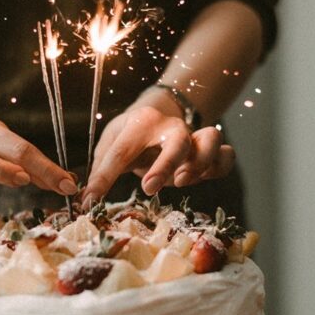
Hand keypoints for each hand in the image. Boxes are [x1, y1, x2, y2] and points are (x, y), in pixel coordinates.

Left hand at [81, 103, 233, 203]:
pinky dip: (221, 166)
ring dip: (200, 163)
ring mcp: (193, 137)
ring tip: (182, 182)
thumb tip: (88, 198)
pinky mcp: (208, 151)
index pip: (120, 152)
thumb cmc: (131, 135)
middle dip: (165, 165)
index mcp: (139, 123)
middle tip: (149, 188)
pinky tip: (205, 177)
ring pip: (211, 140)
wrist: (159, 114)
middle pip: (177, 140)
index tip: (89, 201)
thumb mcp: (111, 143)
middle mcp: (170, 127)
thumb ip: (102, 168)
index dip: (103, 179)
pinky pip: (226, 154)